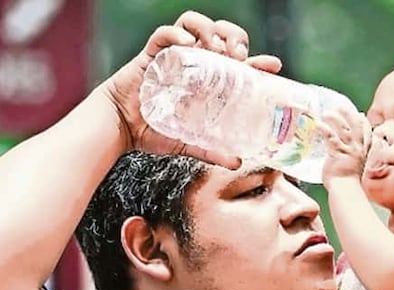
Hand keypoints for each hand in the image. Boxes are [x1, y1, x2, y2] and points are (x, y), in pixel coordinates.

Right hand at [97, 10, 282, 167]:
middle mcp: (192, 62)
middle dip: (234, 36)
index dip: (257, 61)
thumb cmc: (152, 132)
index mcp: (207, 79)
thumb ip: (211, 150)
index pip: (238, 63)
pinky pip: (164, 34)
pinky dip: (177, 35)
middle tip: (238, 55)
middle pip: (220, 33)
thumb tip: (237, 162)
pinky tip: (188, 45)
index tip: (273, 65)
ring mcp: (172, 54)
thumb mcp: (188, 143)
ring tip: (216, 48)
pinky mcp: (150, 53)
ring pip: (194, 23)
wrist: (120, 129)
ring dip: (209, 29)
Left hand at [318, 107, 371, 182]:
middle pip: (357, 126)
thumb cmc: (347, 183)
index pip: (367, 133)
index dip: (363, 122)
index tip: (359, 115)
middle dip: (349, 114)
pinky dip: (324, 129)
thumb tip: (348, 155)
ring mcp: (349, 151)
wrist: (346, 192)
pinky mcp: (338, 154)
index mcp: (363, 152)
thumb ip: (352, 159)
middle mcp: (358, 149)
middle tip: (341, 107)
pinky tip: (318, 124)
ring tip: (326, 113)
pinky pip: (331, 137)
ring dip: (335, 118)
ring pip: (344, 129)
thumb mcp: (354, 168)